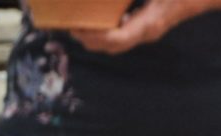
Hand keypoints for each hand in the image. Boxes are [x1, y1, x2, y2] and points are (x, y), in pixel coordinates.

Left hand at [71, 0, 186, 52]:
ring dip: (96, 37)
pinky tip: (98, 17)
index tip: (78, 28)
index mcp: (149, 23)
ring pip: (116, 43)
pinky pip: (122, 35)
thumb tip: (118, 4)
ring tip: (79, 23)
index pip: (117, 39)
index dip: (95, 37)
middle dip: (90, 40)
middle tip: (71, 26)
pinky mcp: (146, 27)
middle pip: (112, 46)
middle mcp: (147, 32)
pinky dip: (106, 30)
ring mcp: (147, 32)